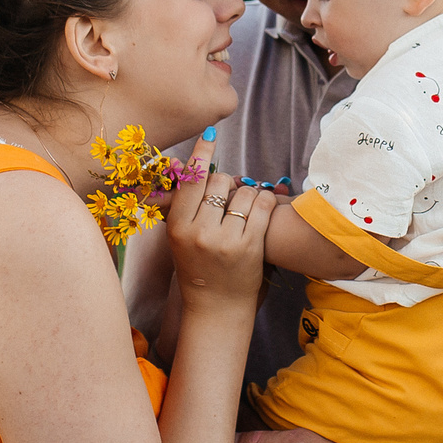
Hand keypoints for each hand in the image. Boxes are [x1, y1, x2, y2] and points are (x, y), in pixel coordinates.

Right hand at [164, 138, 278, 317]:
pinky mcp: (251, 247)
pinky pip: (261, 205)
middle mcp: (200, 232)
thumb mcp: (180, 238)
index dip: (201, 154)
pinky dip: (264, 201)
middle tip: (227, 197)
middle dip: (225, 183)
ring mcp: (226, 240)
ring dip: (246, 194)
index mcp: (178, 228)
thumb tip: (182, 164)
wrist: (216, 308)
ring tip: (243, 210)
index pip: (191, 180)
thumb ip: (181, 205)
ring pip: (242, 191)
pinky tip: (260, 208)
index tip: (209, 134)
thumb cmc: (197, 268)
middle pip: (217, 182)